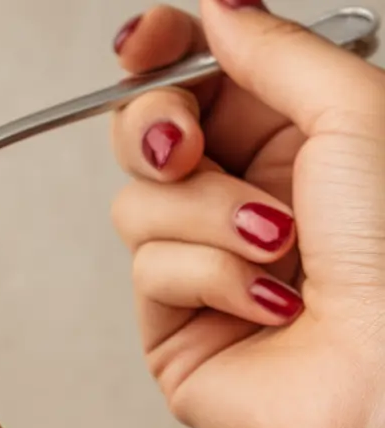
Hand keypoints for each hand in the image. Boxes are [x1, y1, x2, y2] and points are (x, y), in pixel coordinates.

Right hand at [109, 1, 384, 427]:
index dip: (163, 53)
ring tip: (278, 247)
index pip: (200, 79)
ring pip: (139, 202)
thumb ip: (274, 51)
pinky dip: (208, 277)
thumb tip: (216, 10)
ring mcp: (207, 266)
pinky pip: (150, 269)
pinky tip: (269, 303)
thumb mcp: (355, 114)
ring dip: (208, 216)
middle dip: (155, 129)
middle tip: (185, 146)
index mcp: (300, 143)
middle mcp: (248, 200)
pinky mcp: (177, 328)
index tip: (147, 44)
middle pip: (146, 134)